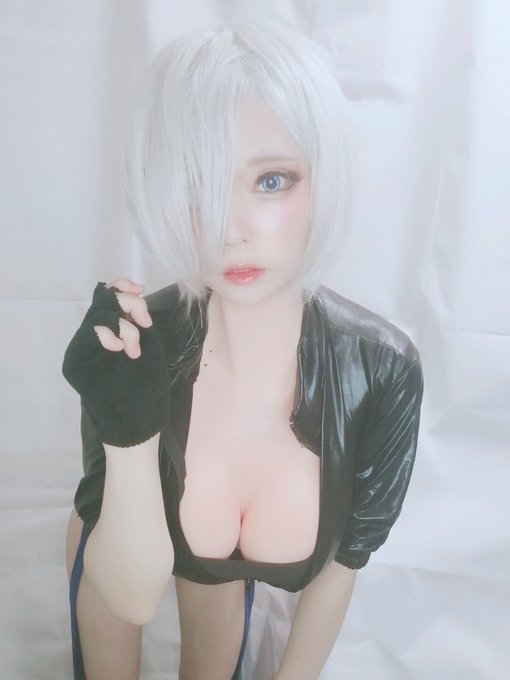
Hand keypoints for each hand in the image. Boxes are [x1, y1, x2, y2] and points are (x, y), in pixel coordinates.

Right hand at [62, 279, 169, 447]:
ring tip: (133, 350)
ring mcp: (82, 350)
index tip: (141, 290)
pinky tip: (120, 348)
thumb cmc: (148, 388)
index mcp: (111, 332)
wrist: (141, 422)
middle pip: (102, 300)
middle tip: (145, 324)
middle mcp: (92, 339)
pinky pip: (88, 333)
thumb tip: (130, 293)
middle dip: (129, 304)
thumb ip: (136, 321)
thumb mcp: (148, 345)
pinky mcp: (76, 363)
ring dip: (123, 325)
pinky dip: (109, 332)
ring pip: (97, 313)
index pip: (107, 296)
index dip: (122, 286)